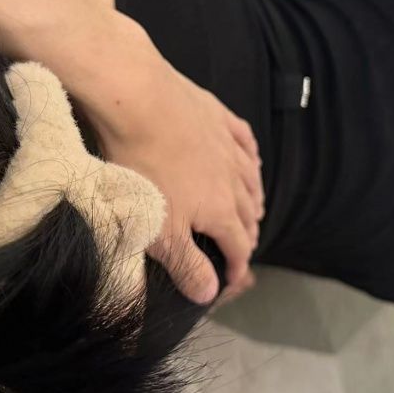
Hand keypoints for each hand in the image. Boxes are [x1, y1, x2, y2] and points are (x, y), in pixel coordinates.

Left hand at [93, 54, 264, 303]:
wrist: (139, 98)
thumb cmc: (145, 169)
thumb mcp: (160, 229)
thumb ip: (187, 264)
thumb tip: (211, 294)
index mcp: (221, 209)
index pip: (239, 245)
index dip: (237, 266)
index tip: (231, 278)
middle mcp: (234, 177)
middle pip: (248, 213)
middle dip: (247, 234)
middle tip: (241, 247)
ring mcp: (227, 143)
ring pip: (251, 178)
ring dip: (254, 199)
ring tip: (254, 211)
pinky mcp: (216, 115)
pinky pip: (244, 140)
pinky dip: (251, 156)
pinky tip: (251, 158)